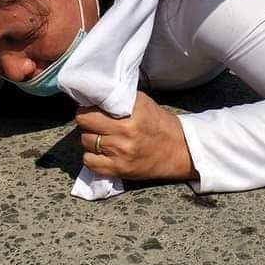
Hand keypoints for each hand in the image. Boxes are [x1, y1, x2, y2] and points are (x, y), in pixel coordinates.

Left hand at [76, 92, 195, 181]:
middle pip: (85, 126)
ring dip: (91, 139)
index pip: (90, 112)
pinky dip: (92, 157)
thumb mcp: (142, 103)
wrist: (179, 150)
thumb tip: (95, 95)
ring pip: (86, 143)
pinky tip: (102, 153)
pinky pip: (90, 163)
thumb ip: (120, 99)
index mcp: (131, 115)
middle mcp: (125, 134)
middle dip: (87, 123)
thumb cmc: (159, 123)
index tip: (91, 109)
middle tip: (94, 122)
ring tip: (102, 137)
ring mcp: (121, 154)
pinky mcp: (120, 170)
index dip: (87, 109)